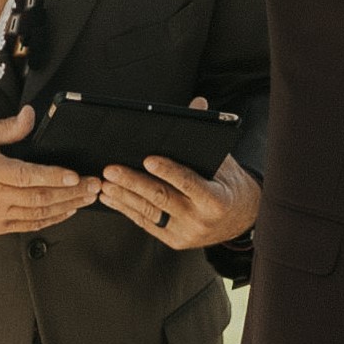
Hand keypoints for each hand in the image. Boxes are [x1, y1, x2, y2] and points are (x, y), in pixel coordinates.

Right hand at [0, 109, 91, 237]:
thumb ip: (7, 127)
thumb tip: (30, 116)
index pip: (27, 175)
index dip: (54, 176)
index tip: (76, 175)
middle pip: (40, 197)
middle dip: (72, 192)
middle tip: (93, 186)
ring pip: (38, 213)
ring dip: (67, 206)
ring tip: (87, 198)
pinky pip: (29, 225)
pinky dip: (51, 219)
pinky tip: (66, 212)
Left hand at [98, 149, 260, 253]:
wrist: (239, 218)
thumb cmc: (227, 183)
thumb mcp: (223, 161)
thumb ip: (206, 136)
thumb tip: (197, 102)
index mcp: (216, 200)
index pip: (189, 183)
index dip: (169, 171)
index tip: (147, 159)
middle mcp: (200, 220)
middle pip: (162, 198)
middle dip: (133, 183)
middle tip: (110, 170)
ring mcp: (186, 233)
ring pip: (149, 212)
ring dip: (123, 197)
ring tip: (104, 183)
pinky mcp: (173, 240)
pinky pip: (146, 223)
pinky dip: (126, 209)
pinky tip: (111, 197)